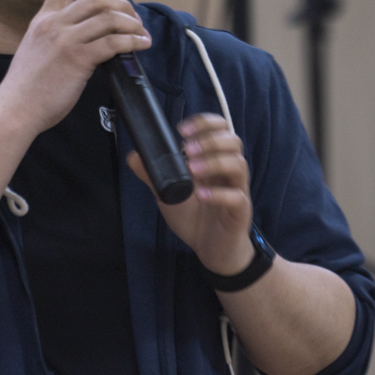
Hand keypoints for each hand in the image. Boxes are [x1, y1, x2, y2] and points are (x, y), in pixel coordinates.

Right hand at [0, 0, 149, 137]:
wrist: (15, 109)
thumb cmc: (26, 88)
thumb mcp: (35, 49)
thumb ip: (55, 37)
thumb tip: (84, 37)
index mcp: (42, 19)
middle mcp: (54, 24)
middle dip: (122, 5)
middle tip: (134, 19)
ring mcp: (66, 40)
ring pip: (109, 18)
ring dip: (132, 24)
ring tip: (142, 33)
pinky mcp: (78, 59)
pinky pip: (113, 42)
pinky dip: (133, 41)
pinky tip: (141, 45)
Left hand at [126, 113, 252, 273]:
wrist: (210, 251)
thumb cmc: (194, 218)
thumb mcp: (168, 194)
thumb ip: (154, 175)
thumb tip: (134, 156)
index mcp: (214, 161)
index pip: (221, 130)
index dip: (205, 123)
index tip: (181, 130)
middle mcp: (229, 172)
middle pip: (234, 142)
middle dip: (210, 140)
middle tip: (187, 149)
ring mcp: (237, 190)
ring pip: (239, 165)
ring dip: (215, 162)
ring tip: (193, 169)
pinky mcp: (240, 212)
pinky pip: (236, 197)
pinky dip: (218, 193)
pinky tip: (201, 195)